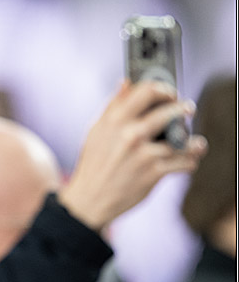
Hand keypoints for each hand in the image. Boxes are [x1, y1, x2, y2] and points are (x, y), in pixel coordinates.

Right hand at [57, 79, 206, 231]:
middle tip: (186, 110)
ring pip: (183, 138)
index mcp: (114, 120)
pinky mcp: (154, 173)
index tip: (169, 93)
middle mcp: (130, 134)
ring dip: (191, 140)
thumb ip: (112, 107)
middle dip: (183, 108)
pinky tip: (186, 160)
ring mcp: (143, 154)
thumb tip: (126, 82)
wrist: (89, 199)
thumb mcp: (96, 131)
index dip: (163, 88)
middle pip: (170, 110)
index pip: (146, 90)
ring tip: (193, 142)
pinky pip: (185, 162)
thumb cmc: (93, 164)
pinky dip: (189, 161)